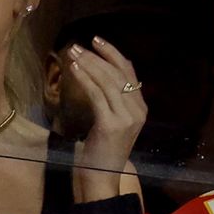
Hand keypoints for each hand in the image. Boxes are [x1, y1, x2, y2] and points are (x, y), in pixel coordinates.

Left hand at [67, 37, 146, 200]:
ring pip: (107, 82)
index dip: (113, 54)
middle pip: (118, 74)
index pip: (129, 73)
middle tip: (77, 45)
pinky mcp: (111, 124)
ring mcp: (126, 118)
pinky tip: (74, 69)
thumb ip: (112, 99)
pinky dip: (85, 79)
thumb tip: (99, 71)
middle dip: (96, 56)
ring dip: (88, 64)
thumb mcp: (112, 119)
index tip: (97, 40)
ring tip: (72, 53)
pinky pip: (96, 95)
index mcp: (140, 108)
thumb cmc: (102, 146)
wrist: (102, 173)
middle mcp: (138, 111)